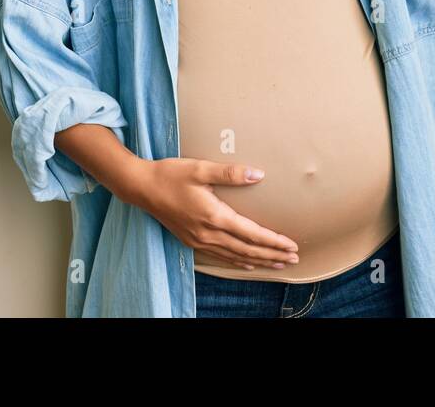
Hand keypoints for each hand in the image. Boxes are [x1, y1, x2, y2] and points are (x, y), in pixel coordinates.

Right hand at [134, 157, 300, 269]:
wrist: (141, 187)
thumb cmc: (170, 175)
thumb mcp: (201, 168)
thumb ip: (231, 173)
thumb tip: (258, 174)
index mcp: (214, 216)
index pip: (252, 234)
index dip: (274, 241)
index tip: (292, 245)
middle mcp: (208, 234)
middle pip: (247, 250)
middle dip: (272, 255)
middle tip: (293, 258)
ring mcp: (199, 240)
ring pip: (235, 257)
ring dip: (259, 261)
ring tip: (278, 264)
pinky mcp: (191, 241)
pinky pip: (220, 257)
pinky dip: (238, 261)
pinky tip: (247, 263)